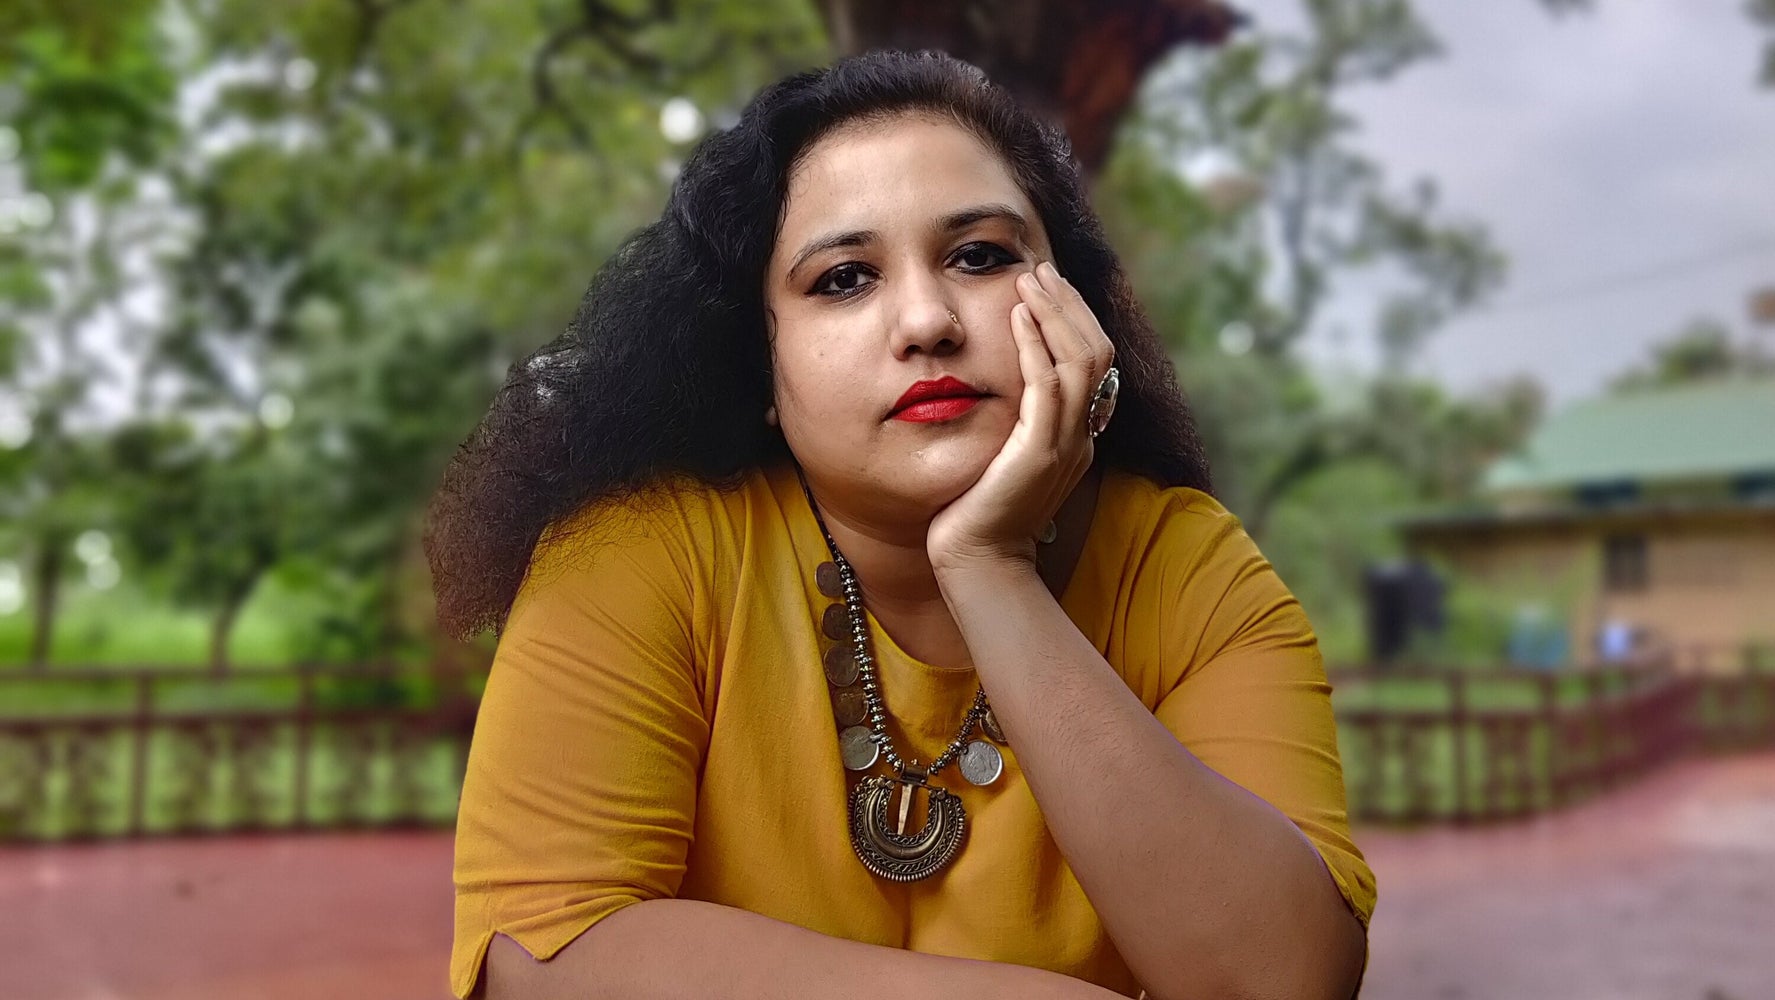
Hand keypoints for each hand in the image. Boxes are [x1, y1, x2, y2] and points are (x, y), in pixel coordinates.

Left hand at [926, 261, 1114, 570]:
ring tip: (1028, 280)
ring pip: (1081, 361)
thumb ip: (1017, 419)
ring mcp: (1066, 445)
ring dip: (1054, 313)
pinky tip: (1015, 318)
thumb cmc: (979, 510)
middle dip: (1069, 304)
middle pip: (1098, 352)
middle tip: (1040, 269)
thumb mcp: (1005, 453)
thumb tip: (1001, 377)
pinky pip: (1047, 388)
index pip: (1095, 361)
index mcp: (1079, 436)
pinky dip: (1035, 346)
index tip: (1046, 286)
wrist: (977, 561)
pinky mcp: (1039, 454)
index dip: (1074, 317)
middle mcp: (1082, 436)